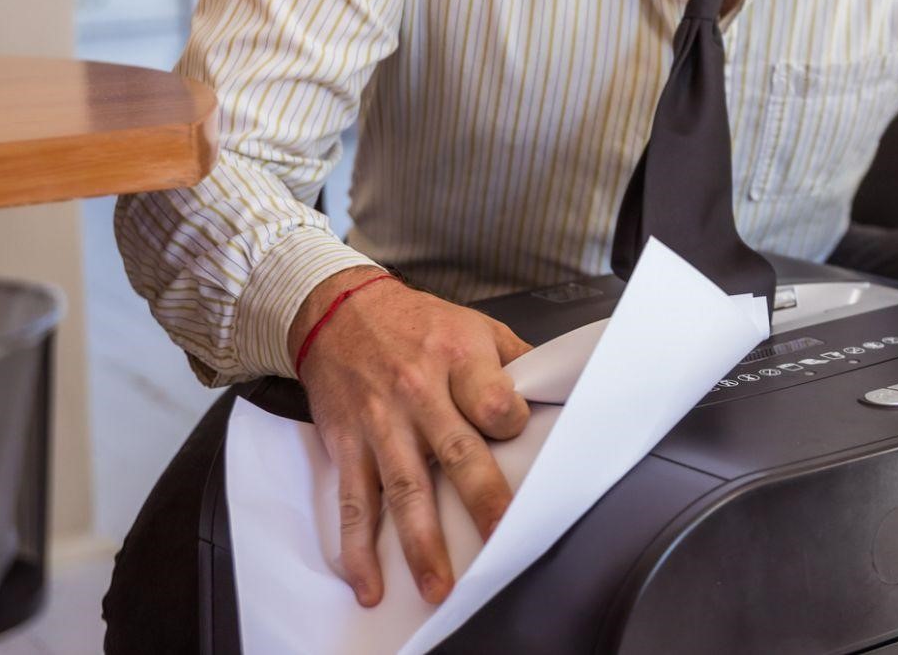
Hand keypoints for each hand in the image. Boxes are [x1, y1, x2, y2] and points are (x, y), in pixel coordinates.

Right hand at [290, 270, 531, 607]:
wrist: (337, 311)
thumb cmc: (414, 323)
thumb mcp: (474, 325)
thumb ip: (515, 361)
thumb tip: (560, 390)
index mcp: (458, 360)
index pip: (495, 403)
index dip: (512, 424)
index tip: (520, 439)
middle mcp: (418, 394)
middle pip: (457, 453)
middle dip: (482, 501)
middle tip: (502, 540)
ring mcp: (381, 425)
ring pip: (404, 489)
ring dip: (420, 543)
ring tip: (438, 585)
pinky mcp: (348, 447)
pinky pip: (353, 503)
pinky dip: (357, 548)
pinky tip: (369, 580)